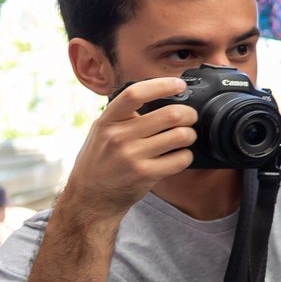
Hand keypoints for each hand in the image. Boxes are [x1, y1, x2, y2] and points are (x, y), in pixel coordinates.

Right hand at [61, 77, 203, 223]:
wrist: (89, 197)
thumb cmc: (101, 160)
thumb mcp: (102, 131)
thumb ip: (124, 115)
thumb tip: (160, 95)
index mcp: (107, 121)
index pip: (135, 94)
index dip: (162, 85)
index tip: (179, 84)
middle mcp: (118, 137)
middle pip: (170, 115)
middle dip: (189, 114)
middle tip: (190, 117)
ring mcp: (132, 156)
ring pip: (181, 136)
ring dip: (190, 135)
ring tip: (185, 137)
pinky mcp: (145, 174)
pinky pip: (181, 159)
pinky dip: (186, 156)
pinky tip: (178, 156)